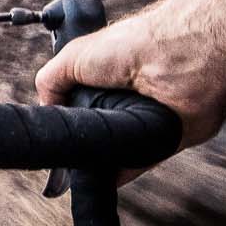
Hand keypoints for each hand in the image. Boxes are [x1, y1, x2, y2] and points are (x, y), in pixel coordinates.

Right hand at [34, 6, 225, 180]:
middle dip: (81, 141)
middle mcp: (125, 100)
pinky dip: (118, 175)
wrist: (179, 61)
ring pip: (112, 152)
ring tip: (87, 158)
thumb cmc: (134, 46)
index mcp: (106, 77)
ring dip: (99, 158)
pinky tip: (101, 178)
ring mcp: (143, 123)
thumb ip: (52, 80)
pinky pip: (135, 166)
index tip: (54, 132)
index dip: (66, 117)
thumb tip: (46, 108)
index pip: (79, 105)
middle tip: (69, 148)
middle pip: (94, 132)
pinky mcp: (162, 143)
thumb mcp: (74, 55)